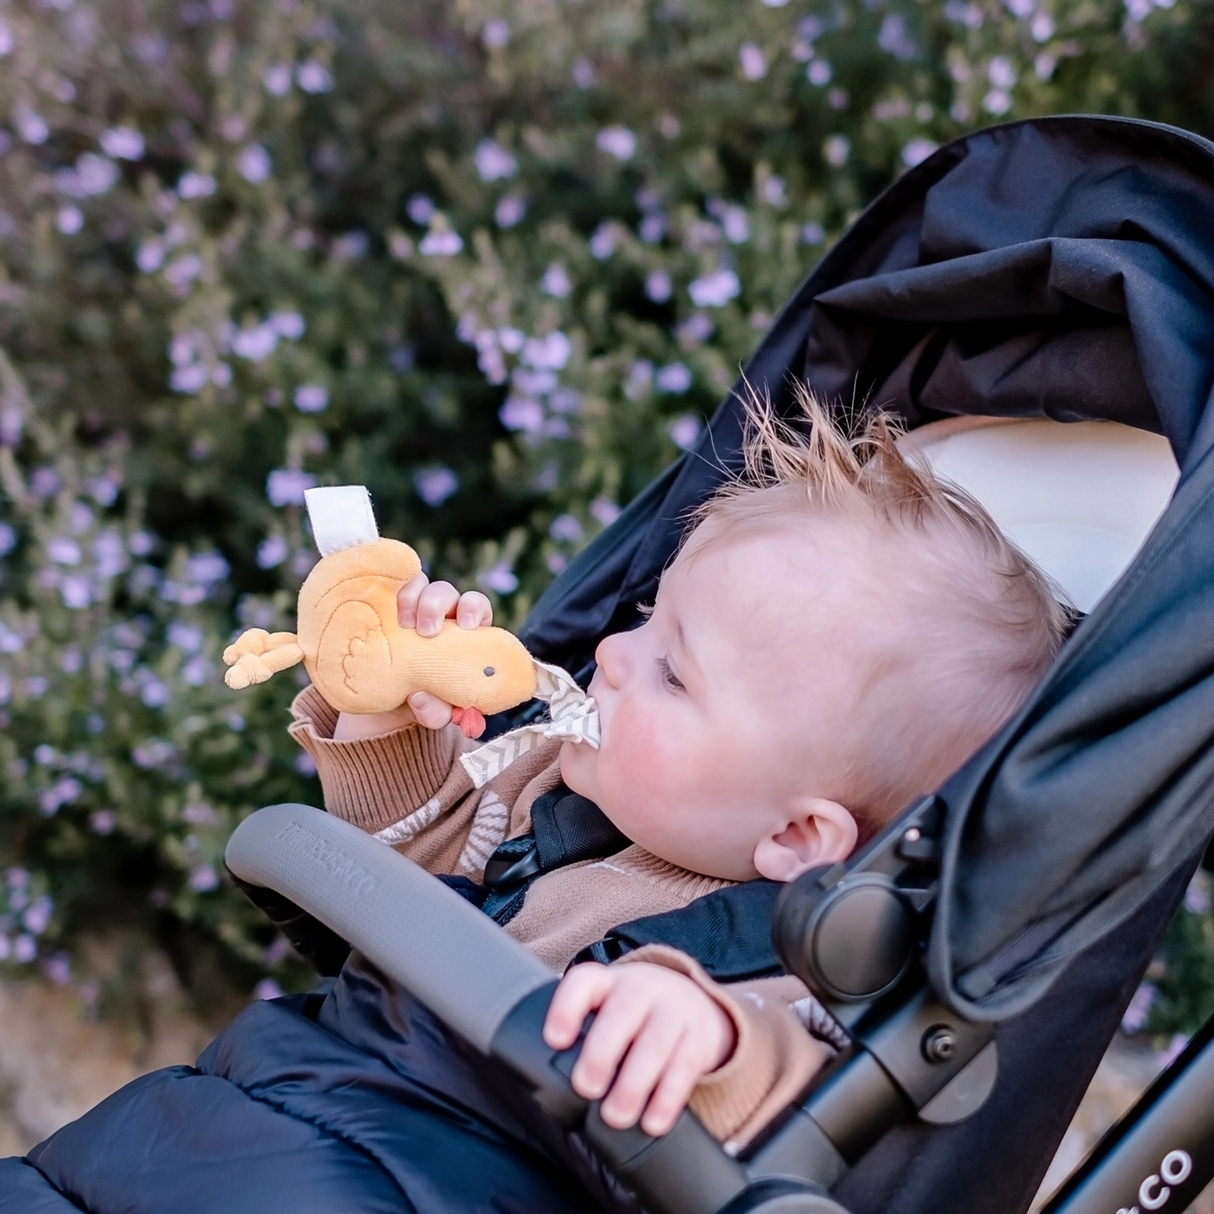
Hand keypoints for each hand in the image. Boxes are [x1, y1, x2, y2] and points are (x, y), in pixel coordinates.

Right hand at [332, 573, 491, 739]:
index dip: (474, 609)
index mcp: (464, 634)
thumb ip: (435, 712)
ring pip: (419, 584)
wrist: (383, 699)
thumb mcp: (430, 712)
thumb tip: (419, 698)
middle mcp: (440, 613)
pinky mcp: (385, 603)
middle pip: (446, 592)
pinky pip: (390, 582)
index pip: (476, 608)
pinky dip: (389, 585)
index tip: (466, 625)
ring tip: (403, 624)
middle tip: (427, 631)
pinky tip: (382, 602)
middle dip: (437, 605)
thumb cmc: (421, 701)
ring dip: (412, 598)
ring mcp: (411, 605)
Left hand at [543, 962, 736, 1136]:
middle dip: (602, 1052)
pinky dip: (668, 1098)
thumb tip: (539, 1079)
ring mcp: (674, 1011)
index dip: (567, 1008)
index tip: (554, 1039)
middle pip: (622, 1013)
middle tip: (586, 1087)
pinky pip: (685, 1067)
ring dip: (634, 1083)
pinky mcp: (699, 1038)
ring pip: (655, 1043)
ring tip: (616, 1116)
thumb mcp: (606, 1008)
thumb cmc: (633, 1014)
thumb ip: (580, 1032)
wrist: (692, 1001)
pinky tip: (653, 1121)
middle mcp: (641, 990)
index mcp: (608, 982)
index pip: (584, 983)